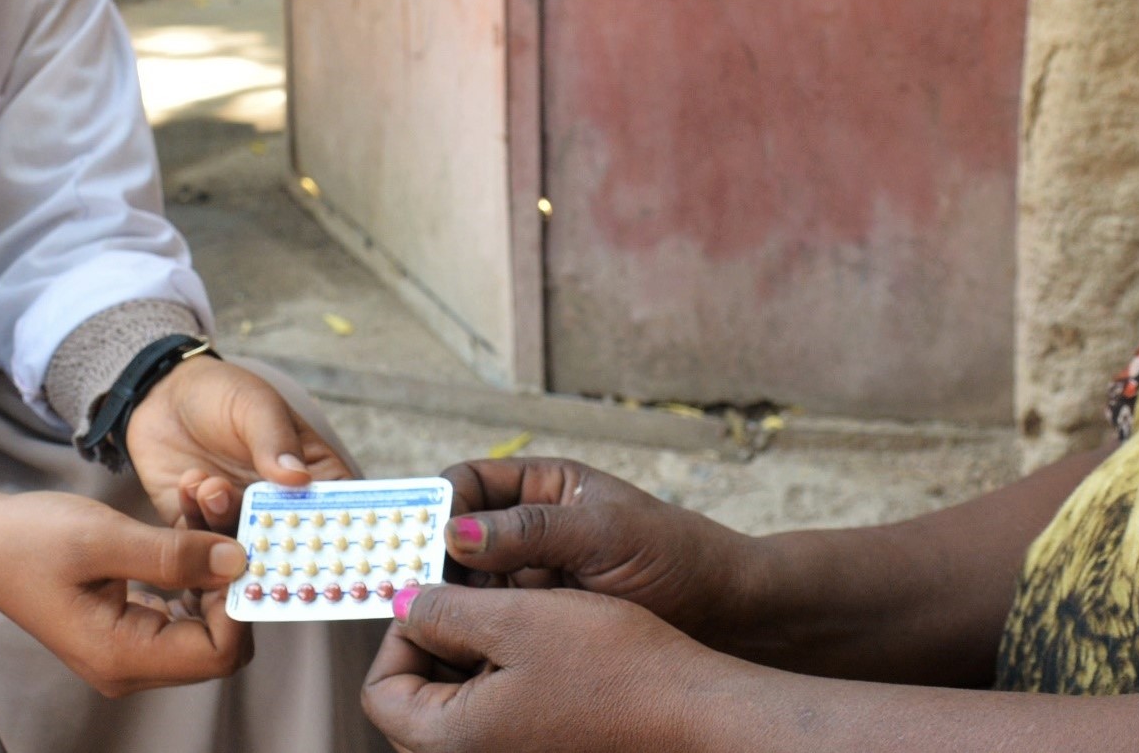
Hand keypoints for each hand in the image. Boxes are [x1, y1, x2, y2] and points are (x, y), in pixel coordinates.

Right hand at [0, 487, 250, 694]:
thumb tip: (239, 562)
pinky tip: (184, 520)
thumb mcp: (104, 538)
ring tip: (201, 502)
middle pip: (216, 638)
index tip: (239, 543)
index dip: (239, 602)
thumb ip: (174, 556)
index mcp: (122, 655)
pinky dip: (190, 566)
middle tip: (221, 509)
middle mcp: (129, 665)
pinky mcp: (125, 627)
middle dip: (228, 574)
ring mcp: (127, 649)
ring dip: (211, 562)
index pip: (219, 652)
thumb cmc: (29, 539)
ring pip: (201, 618)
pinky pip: (179, 607)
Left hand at [123, 356, 351, 530]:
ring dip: (224, 523)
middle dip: (270, 552)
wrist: (164, 398)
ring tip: (211, 486)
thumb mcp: (256, 406)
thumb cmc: (225, 393)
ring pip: (240, 554)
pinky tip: (189, 482)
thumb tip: (298, 478)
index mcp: (311, 478)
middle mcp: (278, 509)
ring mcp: (238, 522)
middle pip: (288, 550)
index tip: (312, 543)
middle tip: (249, 536)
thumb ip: (275, 441)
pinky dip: (194, 523)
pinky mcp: (198, 530)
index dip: (331, 538)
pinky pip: (197, 546)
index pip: (334, 515)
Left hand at [363, 584, 739, 752]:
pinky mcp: (538, 750)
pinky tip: (541, 642)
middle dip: (437, 641)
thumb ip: (443, 611)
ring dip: (472, 653)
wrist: (694, 711)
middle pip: (415, 699)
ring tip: (515, 613)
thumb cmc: (614, 667)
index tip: (440, 594)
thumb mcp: (517, 618)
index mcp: (451, 741)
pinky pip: (496, 715)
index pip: (381, 689)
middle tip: (473, 598)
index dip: (400, 632)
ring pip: (456, 704)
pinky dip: (502, 675)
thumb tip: (402, 604)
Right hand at [440, 459, 761, 640]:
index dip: (439, 507)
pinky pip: (490, 624)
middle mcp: (528, 530)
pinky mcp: (539, 622)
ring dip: (448, 606)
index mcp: (542, 488)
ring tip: (430, 631)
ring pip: (466, 588)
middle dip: (431, 564)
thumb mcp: (605, 536)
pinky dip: (472, 637)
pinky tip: (461, 654)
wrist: (729, 616)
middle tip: (409, 597)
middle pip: (455, 539)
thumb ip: (532, 532)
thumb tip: (455, 533)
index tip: (425, 543)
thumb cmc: (677, 558)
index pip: (466, 484)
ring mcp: (531, 578)